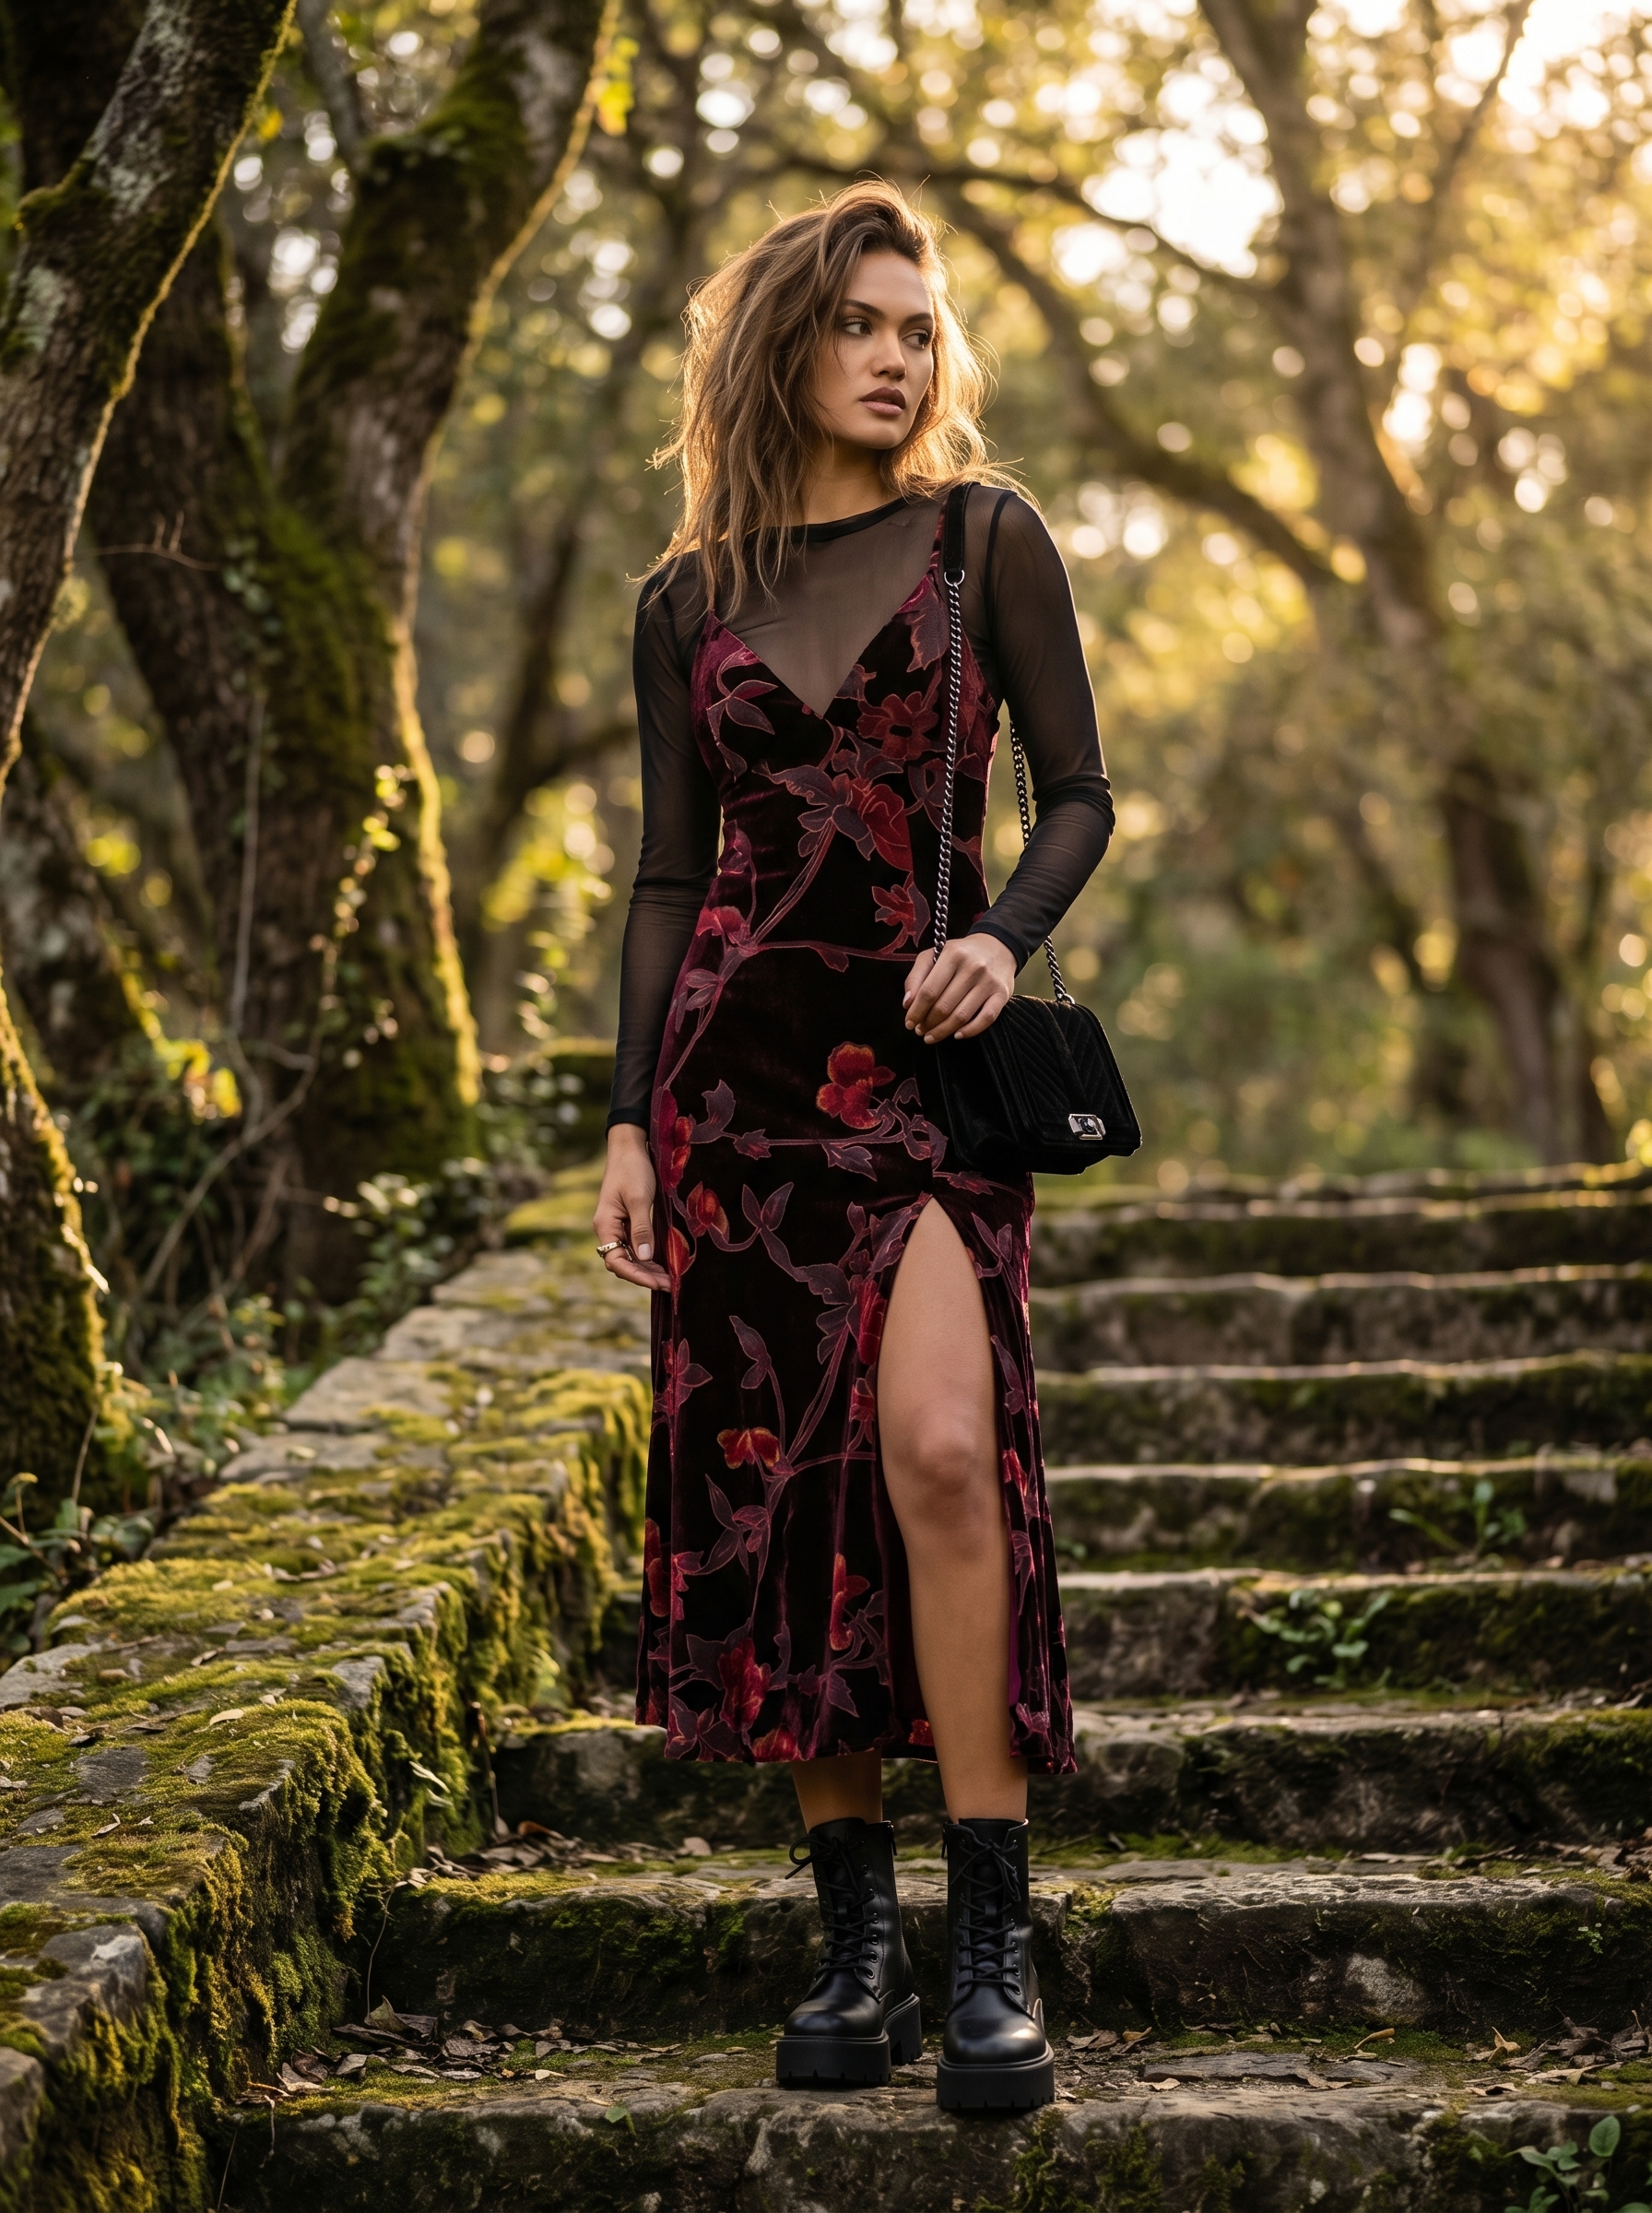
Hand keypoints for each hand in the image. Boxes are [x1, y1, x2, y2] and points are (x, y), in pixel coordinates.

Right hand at [594, 1125, 670, 1290]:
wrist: (630, 1147)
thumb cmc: (632, 1169)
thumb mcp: (638, 1199)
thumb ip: (642, 1229)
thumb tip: (645, 1258)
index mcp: (605, 1226)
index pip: (616, 1262)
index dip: (637, 1276)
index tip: (658, 1283)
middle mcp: (609, 1230)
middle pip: (624, 1263)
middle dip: (646, 1276)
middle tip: (671, 1285)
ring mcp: (618, 1227)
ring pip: (632, 1257)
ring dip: (649, 1269)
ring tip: (671, 1279)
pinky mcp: (629, 1222)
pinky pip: (637, 1246)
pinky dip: (650, 1257)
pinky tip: (665, 1262)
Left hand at [903, 934, 1016, 1043]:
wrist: (997, 946)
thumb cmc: (960, 955)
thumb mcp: (934, 955)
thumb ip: (916, 977)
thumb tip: (908, 1003)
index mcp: (952, 955)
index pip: (929, 991)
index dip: (916, 1011)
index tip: (909, 1023)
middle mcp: (973, 967)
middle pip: (944, 1006)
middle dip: (928, 1023)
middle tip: (920, 1031)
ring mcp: (989, 981)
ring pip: (962, 1016)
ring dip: (943, 1031)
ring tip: (932, 1036)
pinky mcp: (1002, 994)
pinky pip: (986, 1019)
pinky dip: (970, 1031)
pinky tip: (957, 1035)